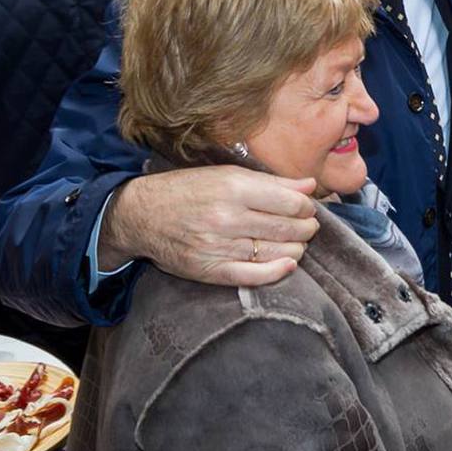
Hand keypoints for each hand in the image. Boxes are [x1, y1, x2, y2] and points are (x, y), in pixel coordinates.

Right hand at [99, 166, 319, 285]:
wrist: (141, 215)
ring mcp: (218, 247)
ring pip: (275, 253)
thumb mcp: (227, 174)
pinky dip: (276, 272)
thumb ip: (271, 182)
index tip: (307, 208)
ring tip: (298, 242)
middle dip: (306, 228)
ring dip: (296, 248)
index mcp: (234, 189)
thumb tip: (310, 186)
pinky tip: (288, 264)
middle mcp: (227, 219)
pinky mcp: (209, 270)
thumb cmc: (188, 190)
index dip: (306, 207)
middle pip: (286, 229)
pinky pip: (253, 276)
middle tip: (308, 226)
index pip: (290, 203)